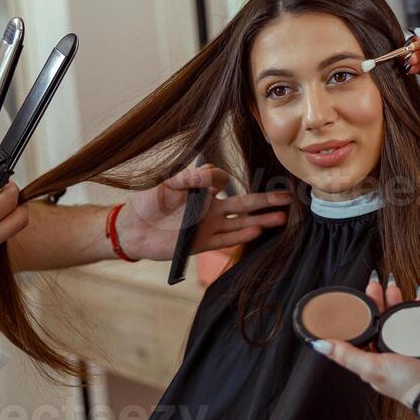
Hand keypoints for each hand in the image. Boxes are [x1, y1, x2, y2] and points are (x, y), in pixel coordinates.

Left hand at [117, 164, 291, 260]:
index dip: (224, 178)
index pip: (224, 182)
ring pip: (241, 223)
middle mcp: (210, 210)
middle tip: (288, 197)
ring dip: (261, 219)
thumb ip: (190, 177)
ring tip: (283, 217)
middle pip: (244, 204)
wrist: (130, 229)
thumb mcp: (167, 183)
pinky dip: (242, 235)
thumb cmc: (146, 203)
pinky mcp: (202, 243)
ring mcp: (208, 227)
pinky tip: (258, 230)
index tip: (219, 179)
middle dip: (266, 201)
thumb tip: (216, 176)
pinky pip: (226, 240)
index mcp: (201, 192)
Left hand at [312, 273, 419, 408]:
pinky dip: (417, 308)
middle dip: (376, 302)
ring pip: (397, 318)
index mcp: (372, 359)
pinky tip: (417, 298)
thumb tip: (319, 345)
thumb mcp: (372, 367)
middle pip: (378, 321)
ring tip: (393, 286)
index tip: (355, 299)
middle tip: (375, 284)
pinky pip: (418, 321)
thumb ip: (346, 355)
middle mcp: (387, 352)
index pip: (359, 333)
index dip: (356, 315)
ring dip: (395, 301)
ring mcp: (406, 347)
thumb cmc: (407, 383)